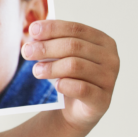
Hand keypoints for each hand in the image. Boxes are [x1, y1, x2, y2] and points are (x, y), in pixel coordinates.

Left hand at [22, 20, 118, 134]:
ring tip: (36, 70)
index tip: (32, 30)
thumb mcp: (61, 54)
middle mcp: (110, 58)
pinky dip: (64, 85)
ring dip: (51, 67)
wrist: (74, 108)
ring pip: (75, 66)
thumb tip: (34, 33)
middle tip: (27, 52)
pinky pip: (81, 88)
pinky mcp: (102, 99)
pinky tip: (56, 85)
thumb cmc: (68, 75)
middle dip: (46, 48)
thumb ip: (51, 41)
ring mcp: (109, 79)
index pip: (76, 29)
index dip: (53, 28)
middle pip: (74, 46)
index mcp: (102, 41)